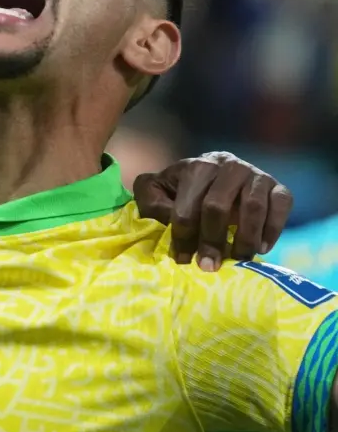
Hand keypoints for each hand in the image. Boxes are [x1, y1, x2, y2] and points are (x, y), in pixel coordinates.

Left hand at [133, 152, 292, 270]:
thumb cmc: (180, 189)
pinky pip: (281, 206)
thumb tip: (167, 220)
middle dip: (211, 241)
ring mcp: (256, 174)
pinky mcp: (278, 186)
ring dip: (244, 239)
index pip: (187, 207)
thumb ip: (150, 201)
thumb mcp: (155, 191)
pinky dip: (273, 229)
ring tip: (236, 259)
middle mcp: (228, 166)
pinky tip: (262, 248)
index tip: (181, 259)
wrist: (213, 174)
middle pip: (218, 207)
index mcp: (197, 167)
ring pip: (253, 208)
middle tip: (208, 266)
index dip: (182, 237)